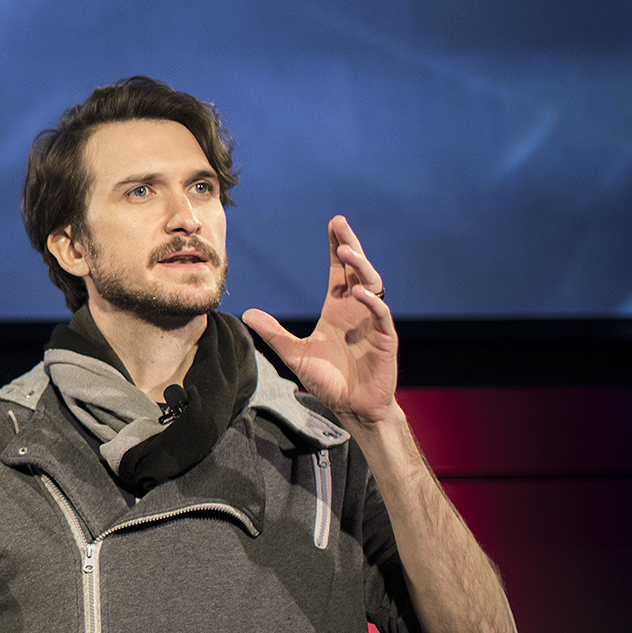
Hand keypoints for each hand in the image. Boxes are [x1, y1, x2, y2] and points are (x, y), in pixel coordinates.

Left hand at [241, 215, 397, 430]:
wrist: (352, 408)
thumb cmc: (328, 381)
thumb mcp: (294, 354)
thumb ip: (273, 333)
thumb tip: (248, 313)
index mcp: (338, 309)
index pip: (338, 271)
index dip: (336, 247)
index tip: (333, 224)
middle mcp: (356, 310)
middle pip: (357, 269)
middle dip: (350, 245)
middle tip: (340, 224)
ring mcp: (371, 323)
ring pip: (372, 285)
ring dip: (360, 267)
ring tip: (346, 251)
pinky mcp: (384, 339)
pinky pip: (381, 314)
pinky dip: (371, 301)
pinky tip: (358, 291)